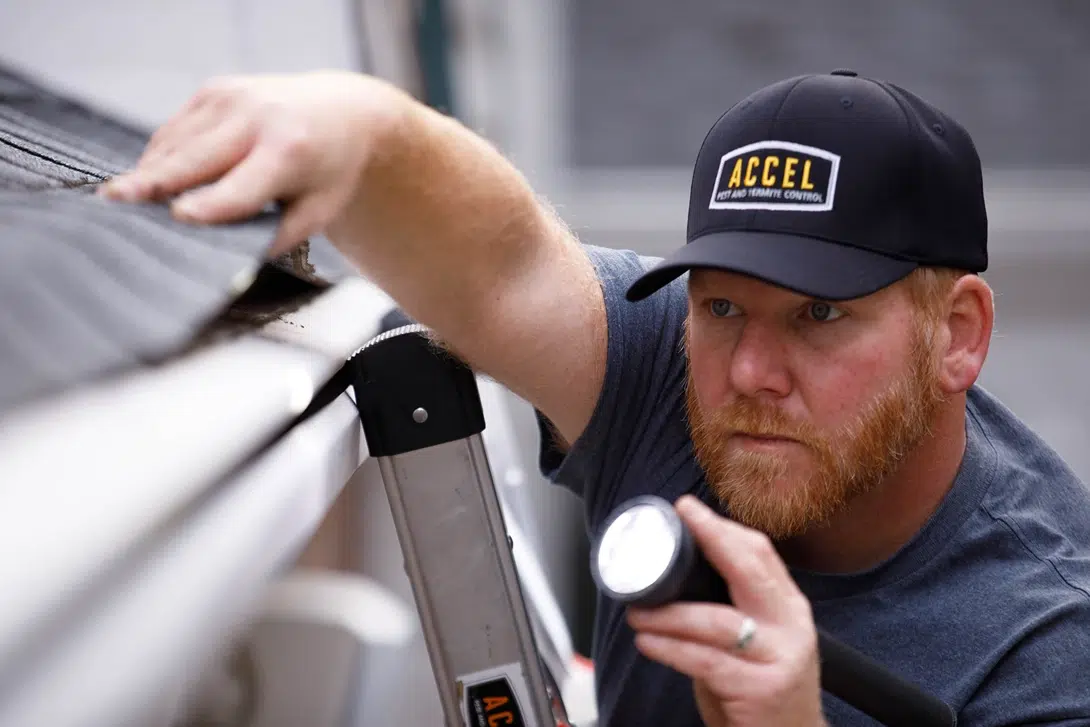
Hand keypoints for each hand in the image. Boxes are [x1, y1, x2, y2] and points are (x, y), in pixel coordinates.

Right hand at [99, 71, 405, 255]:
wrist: (341, 112)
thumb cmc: (329, 171)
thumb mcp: (319, 209)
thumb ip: (279, 236)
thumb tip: (235, 263)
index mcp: (289, 151)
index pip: (241, 186)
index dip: (209, 204)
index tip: (179, 218)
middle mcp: (256, 118)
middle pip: (194, 159)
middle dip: (151, 182)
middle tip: (113, 202)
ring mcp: (230, 99)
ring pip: (175, 143)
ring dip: (148, 172)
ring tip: (120, 198)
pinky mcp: (212, 91)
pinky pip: (175, 130)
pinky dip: (160, 156)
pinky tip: (151, 179)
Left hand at [626, 495, 825, 726]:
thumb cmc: (763, 690)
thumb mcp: (757, 640)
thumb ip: (730, 607)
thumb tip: (676, 575)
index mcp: (789, 608)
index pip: (760, 554)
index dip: (723, 528)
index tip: (689, 509)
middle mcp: (791, 627)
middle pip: (748, 570)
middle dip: (709, 540)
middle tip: (674, 526)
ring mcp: (779, 658)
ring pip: (716, 621)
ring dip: (668, 613)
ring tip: (638, 613)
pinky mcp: (761, 690)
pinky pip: (705, 661)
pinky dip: (670, 649)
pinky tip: (648, 643)